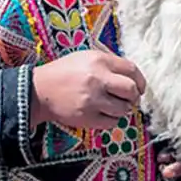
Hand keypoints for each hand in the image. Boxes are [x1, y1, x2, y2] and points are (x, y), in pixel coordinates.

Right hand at [30, 50, 146, 128]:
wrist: (39, 90)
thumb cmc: (65, 72)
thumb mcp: (86, 57)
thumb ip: (109, 64)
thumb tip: (133, 77)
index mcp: (99, 61)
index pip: (132, 70)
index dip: (140, 80)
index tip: (139, 87)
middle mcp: (97, 79)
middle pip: (131, 90)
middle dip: (134, 96)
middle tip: (130, 98)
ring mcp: (92, 100)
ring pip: (123, 108)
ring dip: (123, 109)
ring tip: (114, 106)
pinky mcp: (86, 117)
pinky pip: (111, 122)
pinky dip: (112, 119)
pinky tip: (104, 114)